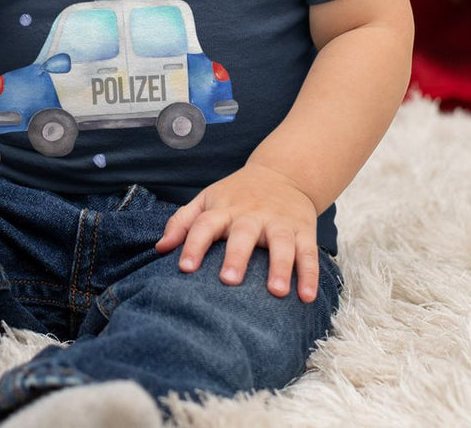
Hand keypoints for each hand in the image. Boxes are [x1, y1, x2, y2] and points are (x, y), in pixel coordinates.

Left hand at [155, 162, 318, 301]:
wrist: (283, 173)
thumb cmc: (237, 194)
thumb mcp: (208, 200)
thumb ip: (183, 222)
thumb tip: (160, 248)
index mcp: (224, 208)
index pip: (204, 224)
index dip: (193, 245)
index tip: (184, 268)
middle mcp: (251, 215)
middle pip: (243, 233)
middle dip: (236, 256)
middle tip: (228, 281)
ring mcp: (279, 222)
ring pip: (281, 243)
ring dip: (279, 267)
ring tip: (276, 292)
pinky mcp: (303, 231)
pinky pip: (308, 253)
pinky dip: (310, 275)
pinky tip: (307, 297)